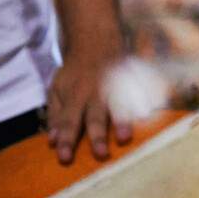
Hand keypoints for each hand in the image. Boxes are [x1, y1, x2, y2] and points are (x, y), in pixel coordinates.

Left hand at [45, 47, 131, 163]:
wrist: (95, 39)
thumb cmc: (75, 70)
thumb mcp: (57, 90)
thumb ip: (56, 115)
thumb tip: (52, 141)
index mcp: (74, 96)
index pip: (69, 122)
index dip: (67, 140)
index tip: (64, 158)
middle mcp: (94, 92)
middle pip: (95, 117)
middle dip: (97, 135)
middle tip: (100, 154)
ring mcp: (114, 84)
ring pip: (118, 104)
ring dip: (121, 121)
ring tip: (124, 137)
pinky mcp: (129, 77)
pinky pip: (137, 90)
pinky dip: (141, 101)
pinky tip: (146, 113)